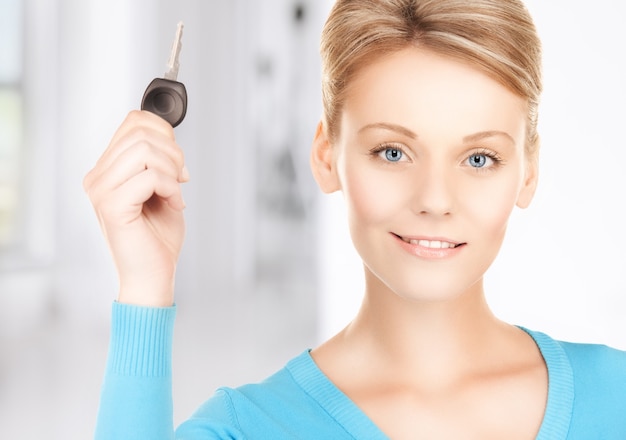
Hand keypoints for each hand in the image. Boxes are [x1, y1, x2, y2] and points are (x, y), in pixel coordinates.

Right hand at [83, 111, 188, 305]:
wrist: (152, 275)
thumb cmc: (157, 237)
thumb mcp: (160, 189)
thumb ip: (157, 161)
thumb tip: (167, 137)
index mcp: (107, 170)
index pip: (133, 122)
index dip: (165, 132)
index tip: (177, 162)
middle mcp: (97, 177)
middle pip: (140, 132)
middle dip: (173, 152)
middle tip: (181, 179)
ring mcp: (101, 191)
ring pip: (145, 150)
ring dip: (172, 170)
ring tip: (175, 194)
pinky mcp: (113, 206)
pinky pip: (150, 177)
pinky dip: (171, 188)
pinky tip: (174, 205)